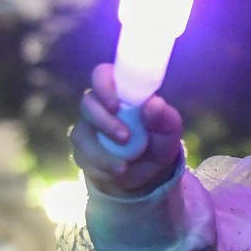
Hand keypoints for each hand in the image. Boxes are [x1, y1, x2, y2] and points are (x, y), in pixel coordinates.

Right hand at [71, 63, 184, 196]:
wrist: (147, 176)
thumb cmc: (158, 143)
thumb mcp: (169, 133)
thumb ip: (165, 118)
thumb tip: (154, 103)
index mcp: (121, 93)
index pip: (103, 74)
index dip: (103, 84)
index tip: (115, 104)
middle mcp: (100, 106)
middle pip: (88, 103)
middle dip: (104, 121)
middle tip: (125, 137)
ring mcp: (88, 128)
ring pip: (81, 133)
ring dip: (101, 151)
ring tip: (124, 167)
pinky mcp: (82, 150)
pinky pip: (82, 156)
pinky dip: (101, 166)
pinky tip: (117, 171)